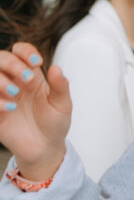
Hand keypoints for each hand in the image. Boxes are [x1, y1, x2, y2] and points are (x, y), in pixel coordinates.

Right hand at [0, 43, 71, 177]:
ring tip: (15, 93)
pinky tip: (9, 109)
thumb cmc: (54, 123)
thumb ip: (60, 87)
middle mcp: (12, 80)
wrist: (44, 149)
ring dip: (0, 79)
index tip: (37, 62)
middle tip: (28, 78)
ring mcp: (0, 95)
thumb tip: (56, 68)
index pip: (20, 51)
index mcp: (30, 74)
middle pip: (1, 58)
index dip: (25, 51)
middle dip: (12, 63)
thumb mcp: (62, 105)